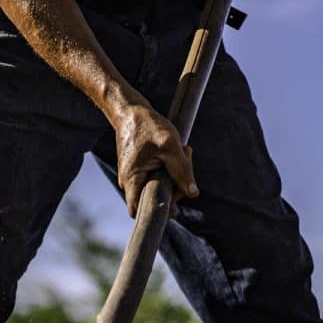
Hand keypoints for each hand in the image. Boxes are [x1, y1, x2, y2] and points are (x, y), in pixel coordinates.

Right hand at [112, 102, 197, 218]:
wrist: (131, 110)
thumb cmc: (147, 126)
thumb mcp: (170, 146)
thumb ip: (182, 171)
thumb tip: (192, 193)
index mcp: (132, 179)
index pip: (138, 211)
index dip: (157, 210)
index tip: (174, 197)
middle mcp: (130, 181)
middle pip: (156, 198)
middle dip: (175, 186)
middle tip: (186, 164)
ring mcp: (136, 176)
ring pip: (160, 186)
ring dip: (176, 173)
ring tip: (183, 152)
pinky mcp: (142, 169)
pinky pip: (159, 176)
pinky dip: (171, 167)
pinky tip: (177, 152)